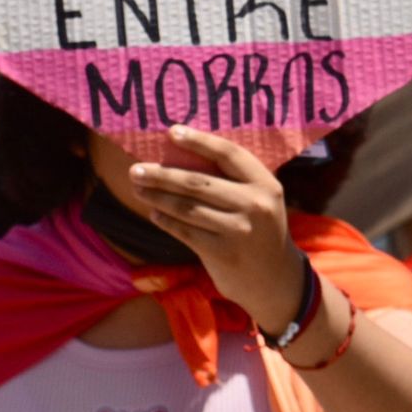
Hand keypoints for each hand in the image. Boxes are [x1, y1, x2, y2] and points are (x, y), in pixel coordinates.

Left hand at [130, 125, 306, 332]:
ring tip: (138, 188)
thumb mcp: (258, 199)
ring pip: (187, 207)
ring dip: (158, 197)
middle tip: (136, 169)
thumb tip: (179, 155)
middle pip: (198, 182)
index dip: (199, 141)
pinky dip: (167, 220)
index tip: (171, 132)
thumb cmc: (258, 228)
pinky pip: (186, 231)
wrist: (276, 280)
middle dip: (162, 174)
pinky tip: (154, 213)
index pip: (228, 153)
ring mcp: (239, 230)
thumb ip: (230, 180)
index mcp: (265, 183)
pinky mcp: (223, 253)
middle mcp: (255, 204)